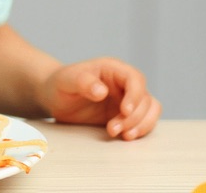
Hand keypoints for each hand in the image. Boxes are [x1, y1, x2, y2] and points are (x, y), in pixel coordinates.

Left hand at [38, 57, 160, 139]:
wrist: (55, 97)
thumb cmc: (60, 84)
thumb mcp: (66, 80)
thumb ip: (83, 82)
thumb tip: (102, 91)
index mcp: (112, 69)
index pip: (134, 79)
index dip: (134, 95)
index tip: (124, 111)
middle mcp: (124, 83)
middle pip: (145, 98)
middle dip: (133, 117)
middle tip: (113, 129)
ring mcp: (128, 99)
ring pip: (150, 110)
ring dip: (141, 125)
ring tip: (122, 135)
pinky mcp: (126, 115)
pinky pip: (144, 121)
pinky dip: (139, 130)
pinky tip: (125, 136)